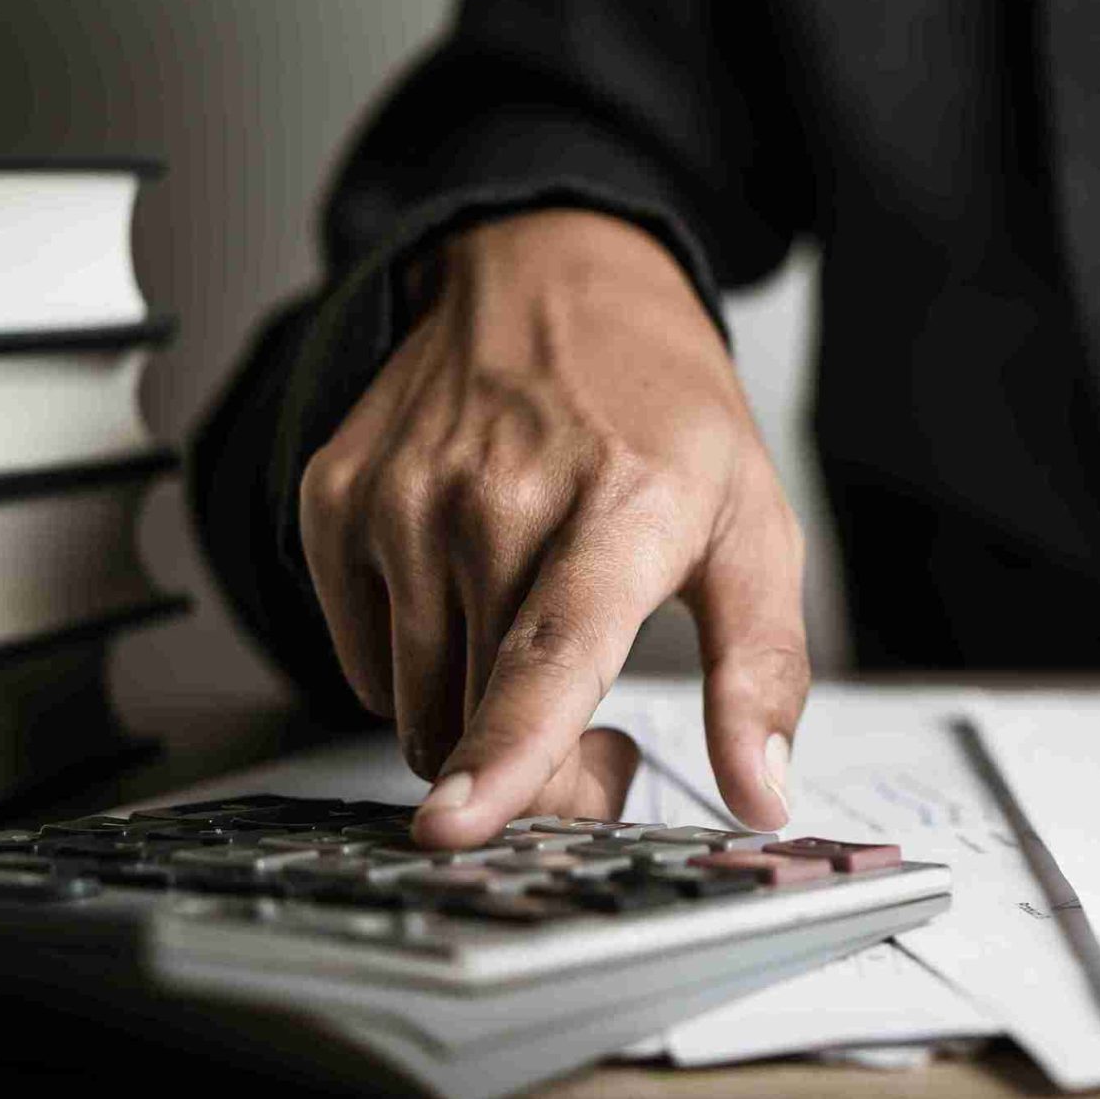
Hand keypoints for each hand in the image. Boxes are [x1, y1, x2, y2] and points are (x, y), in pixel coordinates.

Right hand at [296, 208, 808, 847]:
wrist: (551, 276)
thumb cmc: (665, 412)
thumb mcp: (754, 529)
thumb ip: (763, 672)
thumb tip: (763, 795)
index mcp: (622, 505)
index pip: (554, 651)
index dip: (509, 749)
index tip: (461, 822)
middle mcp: (497, 498)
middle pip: (479, 717)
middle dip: (544, 773)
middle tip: (605, 740)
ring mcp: (402, 498)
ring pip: (415, 706)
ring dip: (476, 726)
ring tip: (542, 656)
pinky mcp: (336, 503)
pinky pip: (365, 661)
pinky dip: (421, 667)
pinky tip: (476, 603)